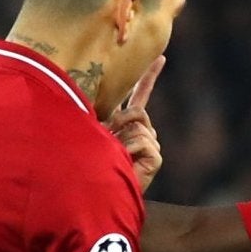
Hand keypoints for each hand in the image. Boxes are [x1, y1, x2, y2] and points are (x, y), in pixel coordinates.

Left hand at [106, 56, 163, 191]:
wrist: (97, 193)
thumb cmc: (89, 163)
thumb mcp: (94, 132)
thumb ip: (100, 115)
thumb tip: (102, 105)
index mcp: (127, 124)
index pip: (140, 96)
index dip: (149, 77)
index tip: (161, 58)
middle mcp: (142, 132)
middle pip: (138, 110)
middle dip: (120, 120)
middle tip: (107, 135)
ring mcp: (150, 145)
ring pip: (138, 125)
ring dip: (120, 138)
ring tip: (113, 155)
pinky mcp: (155, 158)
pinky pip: (142, 141)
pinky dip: (128, 150)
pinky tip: (124, 161)